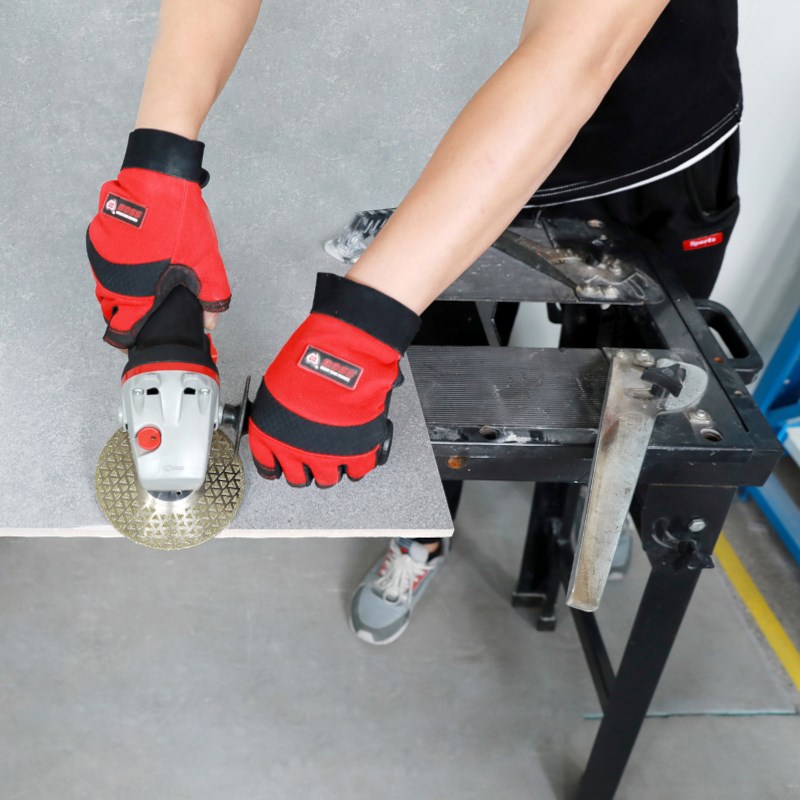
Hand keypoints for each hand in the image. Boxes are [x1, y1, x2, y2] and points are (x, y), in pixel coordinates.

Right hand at [87, 128, 230, 348]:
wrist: (158, 179)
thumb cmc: (182, 221)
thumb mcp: (206, 263)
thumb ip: (210, 297)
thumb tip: (210, 323)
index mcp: (137, 292)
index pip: (120, 330)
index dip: (126, 341)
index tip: (133, 344)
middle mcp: (113, 278)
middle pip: (109, 310)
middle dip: (123, 317)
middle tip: (140, 316)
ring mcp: (102, 257)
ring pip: (105, 287)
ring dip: (119, 293)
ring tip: (139, 293)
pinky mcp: (98, 238)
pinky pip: (103, 264)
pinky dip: (116, 270)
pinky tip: (135, 265)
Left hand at [248, 273, 420, 487]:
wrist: (343, 353)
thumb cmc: (310, 359)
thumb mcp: (278, 386)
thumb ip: (279, 413)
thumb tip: (286, 420)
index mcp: (270, 434)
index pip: (267, 464)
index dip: (275, 466)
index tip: (279, 466)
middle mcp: (295, 450)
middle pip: (298, 478)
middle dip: (304, 470)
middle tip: (311, 460)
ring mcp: (327, 455)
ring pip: (327, 479)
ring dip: (330, 471)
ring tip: (335, 457)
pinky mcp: (357, 452)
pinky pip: (357, 472)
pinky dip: (357, 466)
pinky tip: (356, 458)